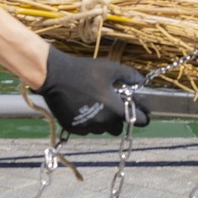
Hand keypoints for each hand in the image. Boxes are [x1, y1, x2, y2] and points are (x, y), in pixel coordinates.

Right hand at [34, 47, 149, 135]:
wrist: (54, 76)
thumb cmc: (84, 71)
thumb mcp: (110, 68)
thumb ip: (129, 75)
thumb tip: (141, 81)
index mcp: (115, 109)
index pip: (139, 121)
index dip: (143, 116)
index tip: (141, 111)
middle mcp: (103, 123)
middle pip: (118, 128)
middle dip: (118, 118)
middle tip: (112, 105)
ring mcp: (87, 127)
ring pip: (102, 129)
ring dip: (103, 121)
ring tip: (96, 105)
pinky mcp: (74, 129)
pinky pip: (87, 129)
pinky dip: (88, 122)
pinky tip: (83, 108)